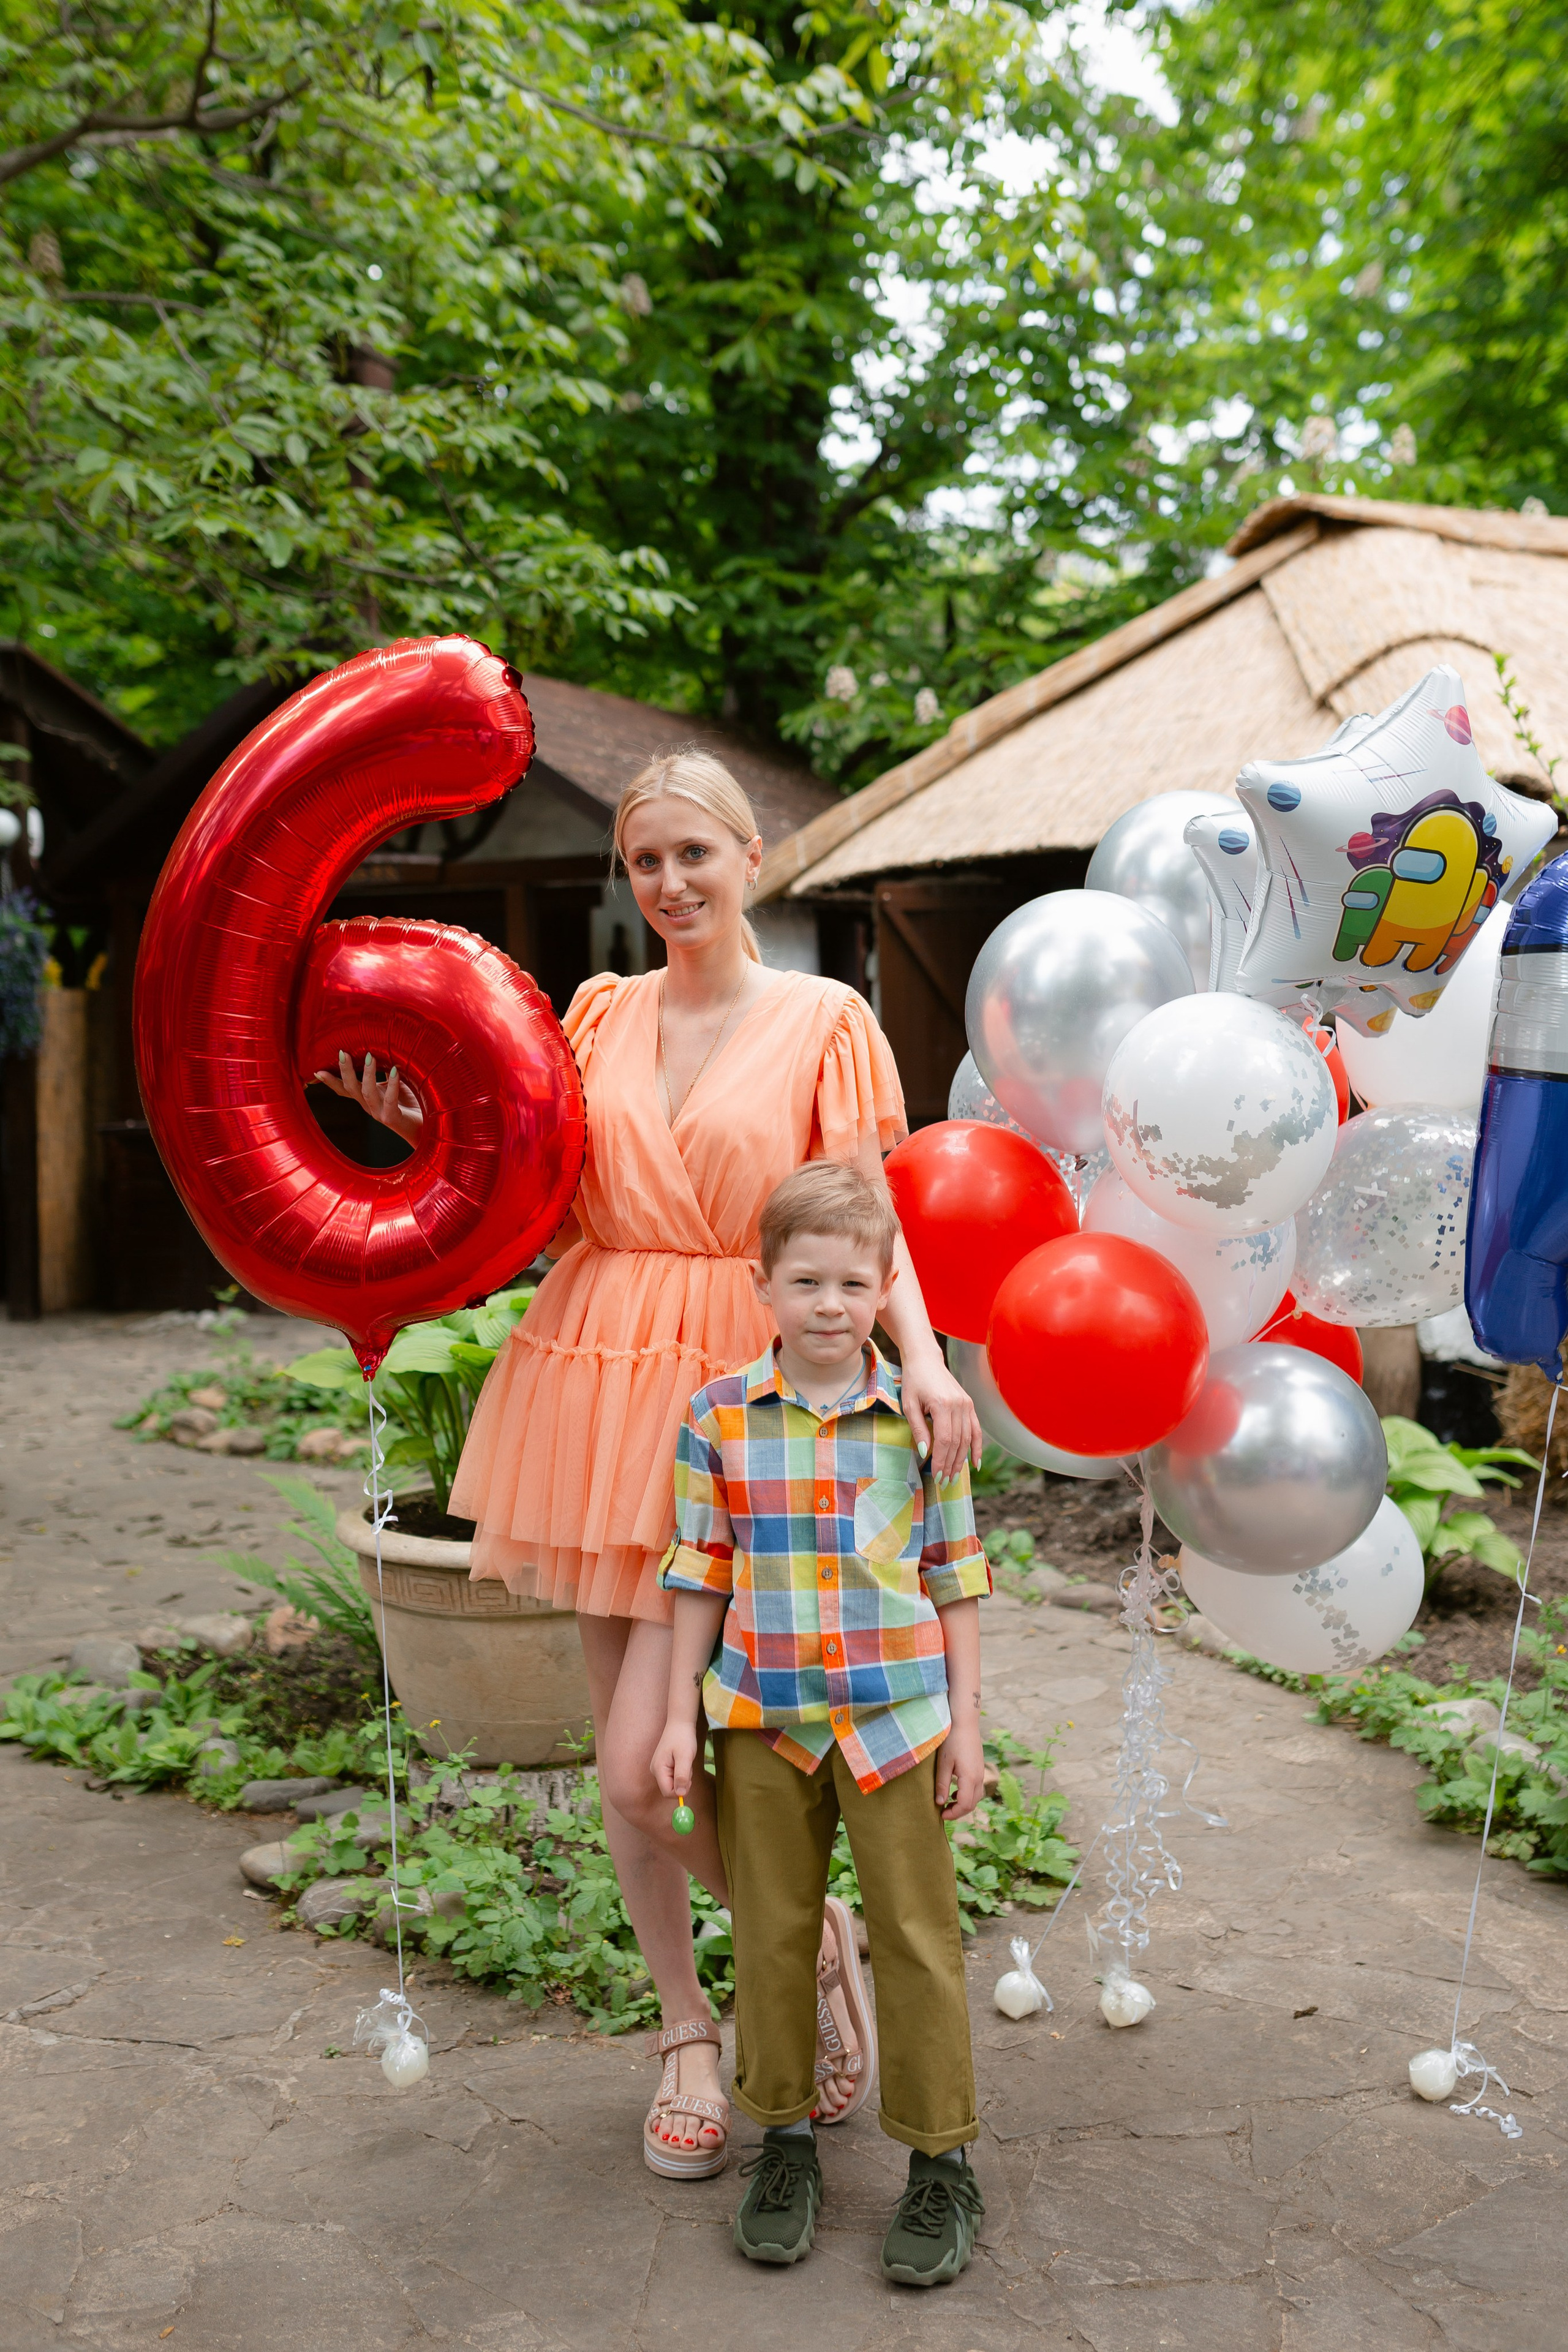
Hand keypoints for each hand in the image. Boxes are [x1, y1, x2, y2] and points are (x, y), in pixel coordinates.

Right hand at [312, 1050, 423, 1144]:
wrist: (427, 1130)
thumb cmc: (412, 1104)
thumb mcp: (395, 1084)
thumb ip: (385, 1072)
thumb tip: (378, 1051)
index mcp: (368, 1099)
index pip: (345, 1090)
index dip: (331, 1081)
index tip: (317, 1070)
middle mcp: (370, 1107)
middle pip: (351, 1089)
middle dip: (345, 1071)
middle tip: (342, 1053)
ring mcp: (380, 1114)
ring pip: (367, 1093)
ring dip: (367, 1074)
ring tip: (369, 1056)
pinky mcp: (393, 1118)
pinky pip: (390, 1100)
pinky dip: (392, 1084)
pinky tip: (395, 1071)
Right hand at [651, 1718, 697, 1799]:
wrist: (680, 1723)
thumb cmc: (683, 1738)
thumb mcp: (685, 1757)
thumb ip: (682, 1776)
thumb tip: (681, 1794)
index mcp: (658, 1769)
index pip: (668, 1792)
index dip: (680, 1791)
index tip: (689, 1779)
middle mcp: (655, 1771)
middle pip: (671, 1789)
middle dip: (682, 1782)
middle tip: (687, 1766)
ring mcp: (659, 1768)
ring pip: (674, 1783)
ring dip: (684, 1775)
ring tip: (685, 1760)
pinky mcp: (663, 1766)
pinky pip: (674, 1776)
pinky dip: (682, 1771)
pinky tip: (683, 1760)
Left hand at [899, 1351, 983, 1481]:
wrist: (925, 1360)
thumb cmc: (913, 1382)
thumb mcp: (909, 1405)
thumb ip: (918, 1429)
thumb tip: (924, 1453)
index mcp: (942, 1404)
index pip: (944, 1440)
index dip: (941, 1459)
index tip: (936, 1475)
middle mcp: (959, 1405)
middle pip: (957, 1442)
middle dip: (950, 1464)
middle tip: (944, 1482)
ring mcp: (967, 1404)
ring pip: (967, 1439)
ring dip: (961, 1460)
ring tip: (953, 1476)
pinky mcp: (970, 1404)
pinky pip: (976, 1429)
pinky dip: (977, 1447)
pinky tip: (975, 1463)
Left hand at [933, 1719, 984, 1820]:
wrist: (964, 1722)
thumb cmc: (952, 1740)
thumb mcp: (944, 1763)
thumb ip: (942, 1784)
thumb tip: (940, 1803)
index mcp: (970, 1778)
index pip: (965, 1805)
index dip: (953, 1814)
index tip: (941, 1814)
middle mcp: (979, 1777)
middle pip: (972, 1804)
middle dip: (958, 1812)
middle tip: (943, 1811)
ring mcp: (981, 1772)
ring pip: (976, 1797)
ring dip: (963, 1803)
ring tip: (948, 1802)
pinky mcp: (980, 1767)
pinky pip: (976, 1788)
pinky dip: (967, 1794)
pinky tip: (955, 1790)